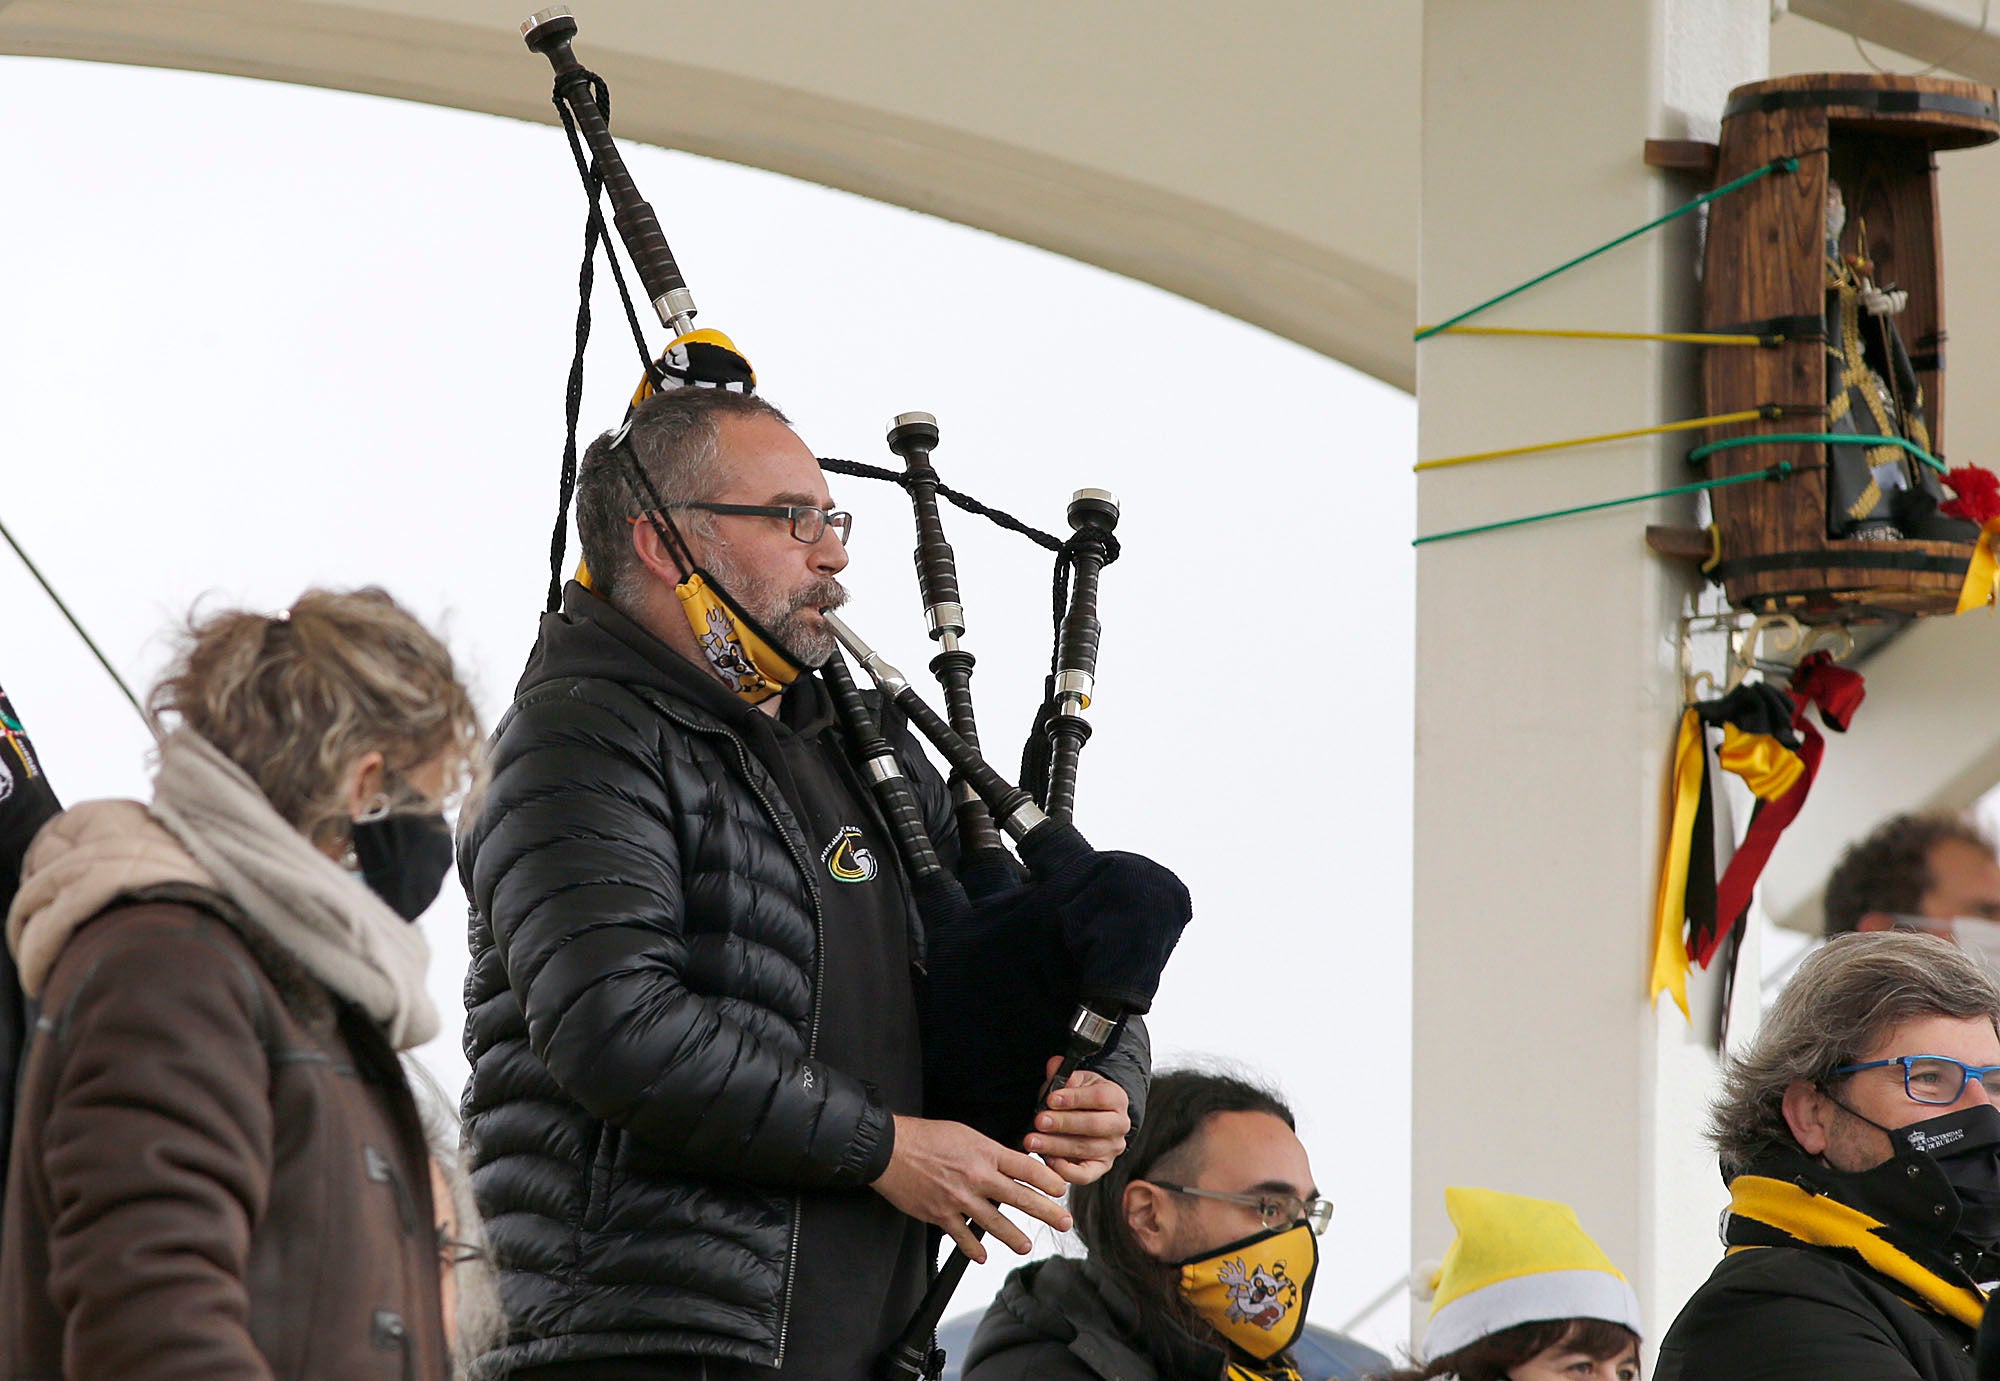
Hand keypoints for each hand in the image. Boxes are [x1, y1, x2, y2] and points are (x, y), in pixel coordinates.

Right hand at [871, 1115, 1071, 1261]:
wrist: (890, 1149)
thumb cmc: (927, 1137)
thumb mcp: (966, 1134)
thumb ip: (989, 1152)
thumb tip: (1010, 1164)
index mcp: (985, 1153)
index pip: (1026, 1168)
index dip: (1048, 1180)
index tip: (1061, 1190)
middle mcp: (977, 1177)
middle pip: (1020, 1198)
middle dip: (1047, 1212)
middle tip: (1064, 1222)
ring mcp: (959, 1199)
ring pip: (995, 1223)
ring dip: (1014, 1237)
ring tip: (1026, 1246)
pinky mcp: (940, 1215)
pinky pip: (963, 1236)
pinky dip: (974, 1249)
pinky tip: (983, 1256)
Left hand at [1026, 1059, 1129, 1185]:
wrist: (1095, 1115)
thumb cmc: (1083, 1096)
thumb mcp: (1076, 1080)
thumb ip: (1064, 1074)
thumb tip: (1054, 1067)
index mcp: (1117, 1098)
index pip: (1100, 1097)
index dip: (1075, 1098)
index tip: (1051, 1099)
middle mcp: (1119, 1125)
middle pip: (1094, 1125)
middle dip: (1063, 1124)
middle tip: (1040, 1121)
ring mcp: (1112, 1148)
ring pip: (1086, 1149)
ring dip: (1056, 1146)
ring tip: (1033, 1141)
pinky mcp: (1101, 1167)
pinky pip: (1085, 1175)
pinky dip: (1066, 1170)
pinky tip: (1048, 1160)